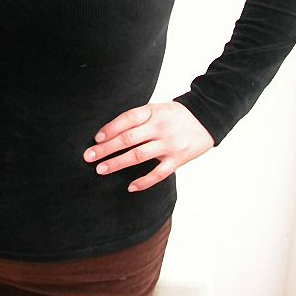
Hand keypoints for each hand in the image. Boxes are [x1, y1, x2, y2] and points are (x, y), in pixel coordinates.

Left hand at [83, 101, 214, 191]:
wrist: (207, 119)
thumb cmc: (175, 115)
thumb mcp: (157, 108)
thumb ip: (138, 118)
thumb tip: (109, 132)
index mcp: (154, 112)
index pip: (127, 119)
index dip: (110, 128)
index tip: (96, 139)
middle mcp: (160, 127)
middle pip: (128, 138)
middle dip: (106, 148)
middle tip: (89, 156)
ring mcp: (169, 144)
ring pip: (139, 156)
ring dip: (117, 163)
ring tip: (101, 169)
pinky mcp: (178, 159)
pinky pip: (158, 174)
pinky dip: (143, 182)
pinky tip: (130, 187)